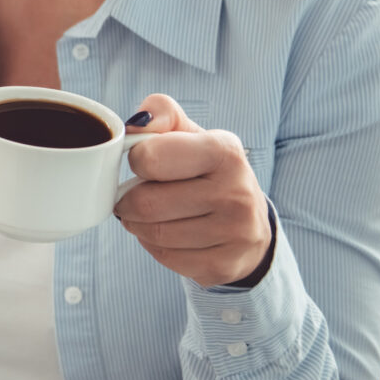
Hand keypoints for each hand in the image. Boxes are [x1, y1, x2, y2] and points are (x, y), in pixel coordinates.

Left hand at [113, 94, 272, 286]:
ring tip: (148, 214)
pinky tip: (167, 233)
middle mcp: (236, 193)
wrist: (250, 220)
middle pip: (145, 203)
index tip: (144, 163)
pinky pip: (165, 257)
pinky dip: (154, 246)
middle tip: (133, 194)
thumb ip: (161, 113)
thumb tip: (135, 122)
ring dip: (138, 224)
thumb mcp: (189, 132)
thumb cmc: (207, 169)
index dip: (137, 161)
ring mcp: (235, 234)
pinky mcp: (224, 266)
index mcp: (224, 151)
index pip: (149, 158)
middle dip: (129, 199)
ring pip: (152, 233)